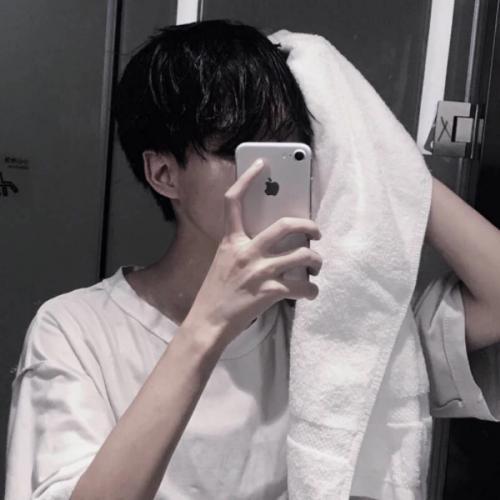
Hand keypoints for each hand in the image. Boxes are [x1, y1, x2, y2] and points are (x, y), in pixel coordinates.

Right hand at [185, 158, 322, 350]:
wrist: (208, 322)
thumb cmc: (216, 293)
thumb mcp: (224, 262)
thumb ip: (243, 248)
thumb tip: (273, 243)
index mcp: (231, 241)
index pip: (233, 201)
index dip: (247, 178)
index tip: (262, 165)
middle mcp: (246, 251)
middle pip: (285, 225)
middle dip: (308, 225)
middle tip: (316, 232)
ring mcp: (258, 271)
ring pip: (302, 256)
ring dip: (316, 260)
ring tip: (317, 265)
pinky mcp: (269, 291)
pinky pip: (302, 287)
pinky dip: (312, 290)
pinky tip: (311, 293)